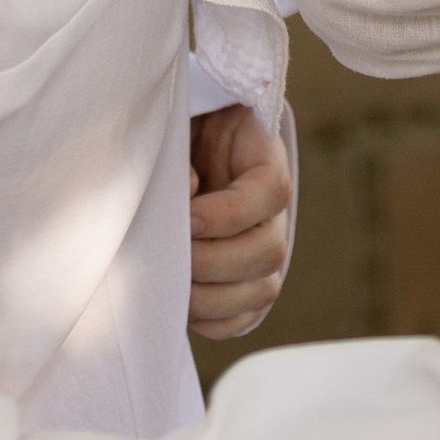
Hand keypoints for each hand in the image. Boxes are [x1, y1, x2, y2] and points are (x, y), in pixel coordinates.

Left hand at [188, 104, 292, 340]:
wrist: (176, 140)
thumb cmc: (173, 123)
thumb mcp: (178, 118)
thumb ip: (180, 143)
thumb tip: (190, 187)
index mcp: (261, 158)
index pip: (271, 191)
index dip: (232, 213)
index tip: (189, 216)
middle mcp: (269, 209)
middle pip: (270, 250)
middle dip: (214, 263)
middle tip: (168, 255)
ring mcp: (260, 246)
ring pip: (264, 288)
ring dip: (213, 298)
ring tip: (169, 284)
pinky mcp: (243, 279)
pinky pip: (247, 315)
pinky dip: (216, 322)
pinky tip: (181, 308)